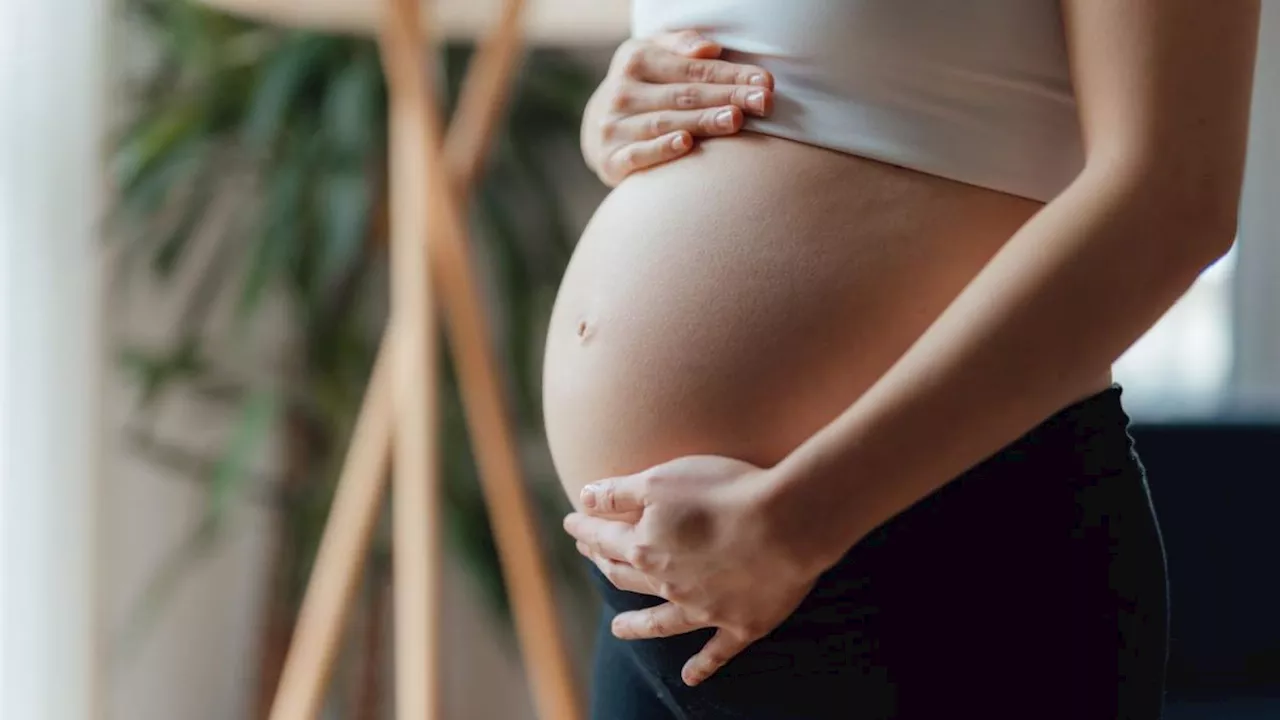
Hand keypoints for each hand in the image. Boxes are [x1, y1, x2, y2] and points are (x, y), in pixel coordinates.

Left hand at [562, 455, 826, 685]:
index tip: (571, 522)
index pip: (603, 538)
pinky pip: (716, 652)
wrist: (785, 524)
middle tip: (592, 557)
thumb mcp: (660, 479)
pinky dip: (702, 666)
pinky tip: (689, 678)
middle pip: (626, 576)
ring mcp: (703, 610)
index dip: (584, 529)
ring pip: (660, 622)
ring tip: (619, 629)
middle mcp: (667, 584)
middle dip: (604, 564)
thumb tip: (582, 499)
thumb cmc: (723, 492)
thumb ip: (618, 493)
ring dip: (637, 625)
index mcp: (645, 547)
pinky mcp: (740, 625)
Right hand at [582, 30, 774, 185]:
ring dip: (702, 121)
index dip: (730, 74)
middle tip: (762, 103)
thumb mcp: (653, 53)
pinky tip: (686, 143)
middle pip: (684, 95)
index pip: (692, 68)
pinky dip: (661, 149)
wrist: (598, 126)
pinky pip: (638, 154)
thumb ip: (681, 44)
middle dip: (726, 97)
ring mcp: (614, 126)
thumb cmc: (643, 86)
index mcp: (635, 59)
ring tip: (735, 119)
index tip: (765, 82)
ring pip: (665, 122)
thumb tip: (709, 49)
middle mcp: (622, 92)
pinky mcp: (610, 159)